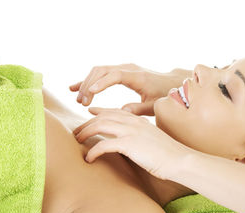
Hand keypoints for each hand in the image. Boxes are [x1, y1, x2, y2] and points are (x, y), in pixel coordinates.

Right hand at [69, 63, 190, 114]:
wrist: (170, 82)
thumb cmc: (163, 95)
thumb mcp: (154, 105)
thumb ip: (138, 109)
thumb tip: (122, 113)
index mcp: (137, 76)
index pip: (115, 76)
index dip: (101, 83)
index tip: (89, 93)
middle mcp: (128, 68)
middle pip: (102, 71)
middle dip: (89, 85)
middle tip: (82, 102)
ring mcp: (123, 68)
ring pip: (98, 71)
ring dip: (86, 83)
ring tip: (79, 100)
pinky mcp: (120, 71)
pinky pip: (101, 73)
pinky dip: (88, 80)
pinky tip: (74, 88)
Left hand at [73, 107, 192, 179]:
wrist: (180, 160)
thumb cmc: (169, 155)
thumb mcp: (154, 141)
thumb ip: (142, 136)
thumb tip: (132, 142)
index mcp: (139, 120)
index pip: (116, 111)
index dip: (101, 111)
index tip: (90, 111)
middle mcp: (133, 122)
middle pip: (103, 117)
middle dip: (87, 123)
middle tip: (76, 132)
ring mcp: (131, 132)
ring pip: (100, 126)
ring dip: (86, 133)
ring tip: (77, 141)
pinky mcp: (129, 144)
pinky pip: (104, 145)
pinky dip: (93, 151)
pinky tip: (89, 159)